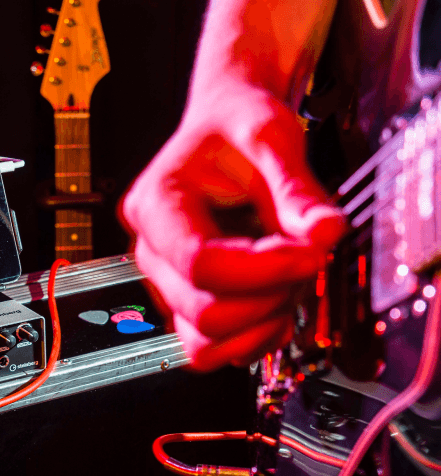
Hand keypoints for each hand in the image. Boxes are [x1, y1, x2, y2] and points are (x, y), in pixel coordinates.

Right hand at [121, 76, 345, 369]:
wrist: (225, 127)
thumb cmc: (237, 125)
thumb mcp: (271, 136)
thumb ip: (296, 188)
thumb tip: (325, 233)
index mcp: (157, 203)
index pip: (200, 263)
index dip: (264, 270)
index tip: (313, 252)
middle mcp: (151, 250)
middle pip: (204, 312)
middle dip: (270, 298)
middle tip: (308, 261)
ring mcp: (166, 282)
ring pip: (205, 342)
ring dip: (261, 324)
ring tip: (291, 283)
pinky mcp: (186, 302)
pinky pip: (211, 350)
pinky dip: (252, 340)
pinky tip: (279, 304)